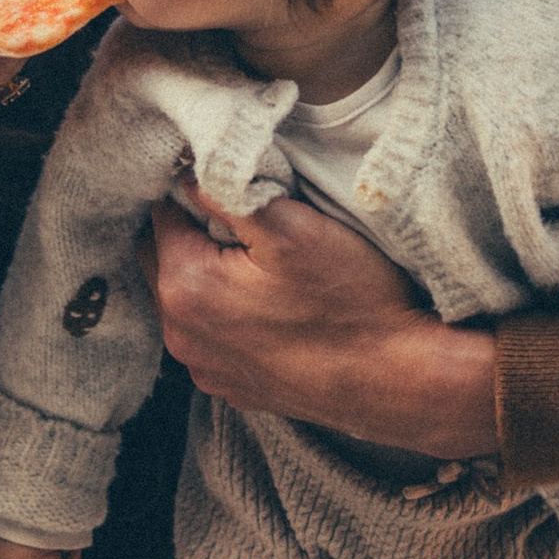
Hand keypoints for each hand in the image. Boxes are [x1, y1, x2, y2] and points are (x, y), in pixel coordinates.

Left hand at [145, 193, 499, 461]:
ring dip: (205, 273)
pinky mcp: (232, 388)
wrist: (397, 381)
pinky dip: (224, 315)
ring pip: (184, 299)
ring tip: (257, 261)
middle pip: (161, 258)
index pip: (161, 213)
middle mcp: (182, 335)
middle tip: (241, 218)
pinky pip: (210, 336)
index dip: (192, 190)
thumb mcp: (293, 226)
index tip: (230, 184)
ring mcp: (206, 368)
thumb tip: (187, 170)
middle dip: (189, 231)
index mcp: (186, 287)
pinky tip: (268, 305)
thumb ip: (227, 191)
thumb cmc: (351, 302)